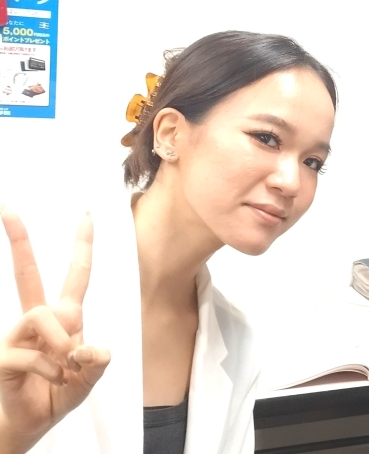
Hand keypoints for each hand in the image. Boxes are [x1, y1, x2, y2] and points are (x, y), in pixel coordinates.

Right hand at [0, 206, 109, 449]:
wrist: (31, 423)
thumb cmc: (59, 394)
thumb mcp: (88, 378)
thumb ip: (95, 363)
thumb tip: (93, 348)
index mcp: (65, 318)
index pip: (76, 276)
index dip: (81, 247)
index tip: (86, 215)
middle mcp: (39, 320)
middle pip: (28, 274)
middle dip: (18, 241)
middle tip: (8, 208)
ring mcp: (17, 335)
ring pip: (41, 315)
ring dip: (60, 343)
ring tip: (64, 367)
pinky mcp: (4, 355)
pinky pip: (31, 353)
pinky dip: (50, 370)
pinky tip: (52, 381)